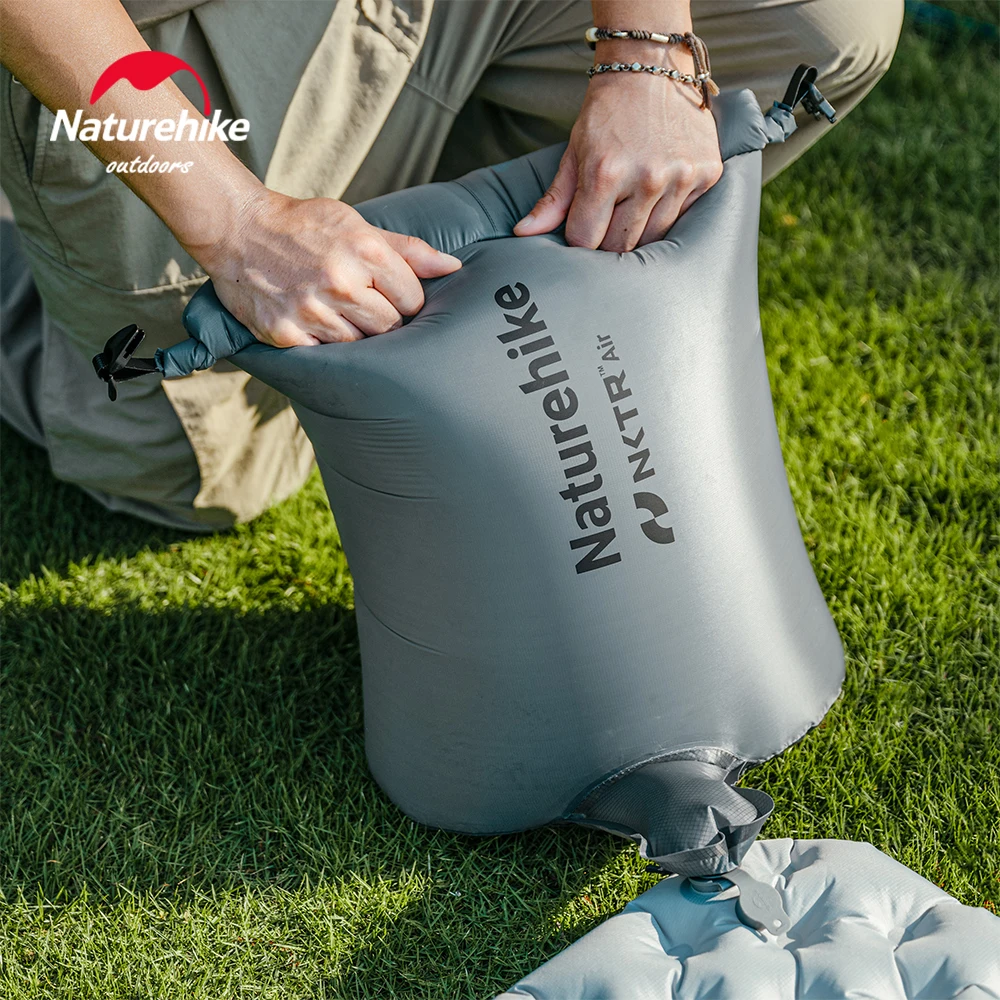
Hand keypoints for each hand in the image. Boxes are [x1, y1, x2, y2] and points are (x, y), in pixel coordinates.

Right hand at [194, 188, 461, 346]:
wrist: (237, 229)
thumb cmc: (304, 226)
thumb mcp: (356, 225)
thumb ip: (407, 251)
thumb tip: (452, 267)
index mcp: (365, 250)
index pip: (413, 299)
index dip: (404, 299)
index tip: (387, 294)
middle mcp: (341, 282)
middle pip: (390, 327)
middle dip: (383, 320)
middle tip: (362, 305)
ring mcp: (312, 311)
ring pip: (360, 346)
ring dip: (354, 334)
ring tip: (337, 312)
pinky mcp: (286, 334)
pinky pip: (324, 356)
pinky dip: (324, 344)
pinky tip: (315, 322)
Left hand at [514, 59, 721, 251]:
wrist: (653, 67)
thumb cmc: (608, 112)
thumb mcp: (575, 152)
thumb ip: (554, 199)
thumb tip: (524, 233)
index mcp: (606, 172)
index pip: (585, 239)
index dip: (580, 237)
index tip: (583, 226)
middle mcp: (646, 177)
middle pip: (620, 245)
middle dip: (608, 237)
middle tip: (608, 215)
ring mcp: (681, 177)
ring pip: (653, 238)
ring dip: (639, 229)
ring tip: (633, 203)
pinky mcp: (707, 174)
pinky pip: (682, 217)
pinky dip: (668, 212)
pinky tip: (660, 190)